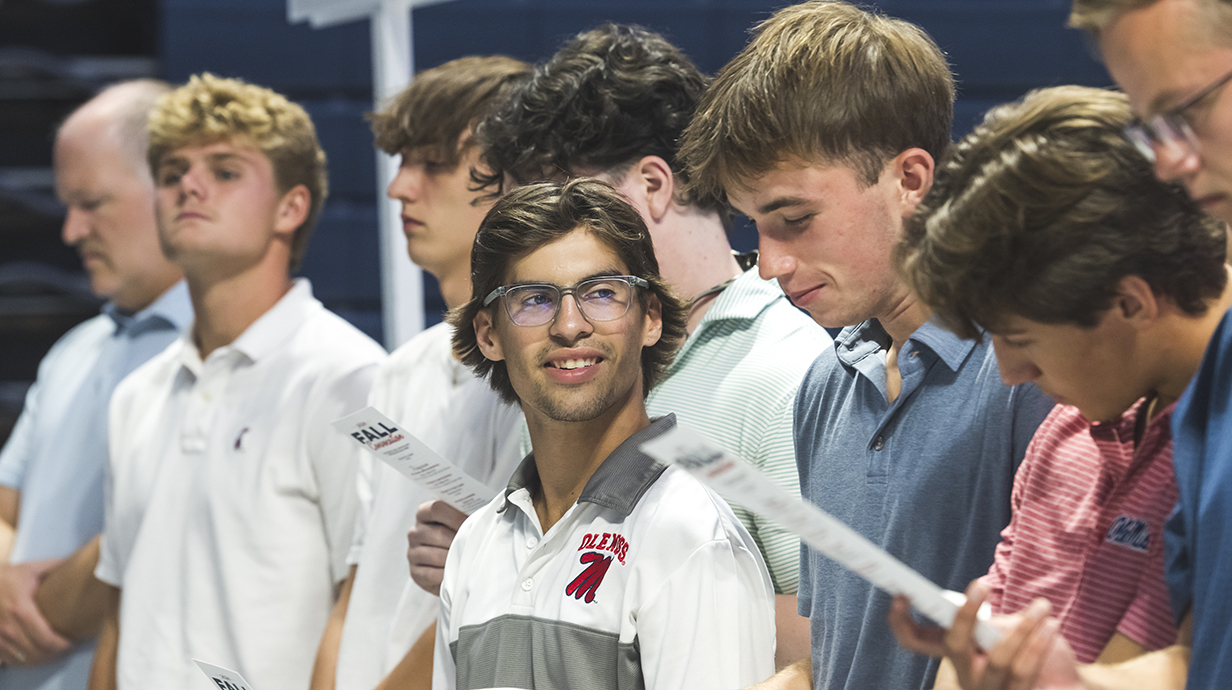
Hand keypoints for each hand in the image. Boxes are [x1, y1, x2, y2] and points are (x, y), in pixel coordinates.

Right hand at [0, 559, 71, 665]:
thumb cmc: (7, 576)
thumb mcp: (31, 568)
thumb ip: (56, 567)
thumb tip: (83, 564)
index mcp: (21, 610)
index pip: (45, 637)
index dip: (61, 645)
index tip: (72, 643)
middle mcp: (8, 628)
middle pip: (36, 652)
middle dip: (54, 654)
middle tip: (67, 649)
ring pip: (22, 659)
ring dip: (41, 660)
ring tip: (54, 654)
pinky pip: (9, 661)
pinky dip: (24, 662)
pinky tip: (35, 656)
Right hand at [406, 500, 465, 596]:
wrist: (447, 566)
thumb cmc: (457, 539)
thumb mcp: (459, 524)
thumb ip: (466, 517)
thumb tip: (483, 517)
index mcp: (424, 514)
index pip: (436, 509)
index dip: (455, 517)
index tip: (471, 524)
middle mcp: (415, 532)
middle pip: (437, 533)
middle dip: (458, 541)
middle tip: (473, 546)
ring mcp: (412, 552)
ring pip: (434, 555)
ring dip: (453, 559)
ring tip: (466, 560)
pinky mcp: (414, 572)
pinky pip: (430, 574)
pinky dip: (446, 574)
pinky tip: (455, 573)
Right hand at [889, 580, 1083, 689]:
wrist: (1067, 685)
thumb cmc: (1030, 653)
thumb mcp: (1004, 630)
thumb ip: (986, 621)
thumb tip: (976, 595)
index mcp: (956, 653)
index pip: (915, 640)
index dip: (901, 621)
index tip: (902, 594)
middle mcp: (966, 676)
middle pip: (954, 645)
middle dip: (967, 614)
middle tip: (983, 583)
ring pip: (998, 659)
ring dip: (1024, 627)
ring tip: (1043, 606)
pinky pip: (1023, 671)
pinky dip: (1038, 644)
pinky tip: (1051, 626)